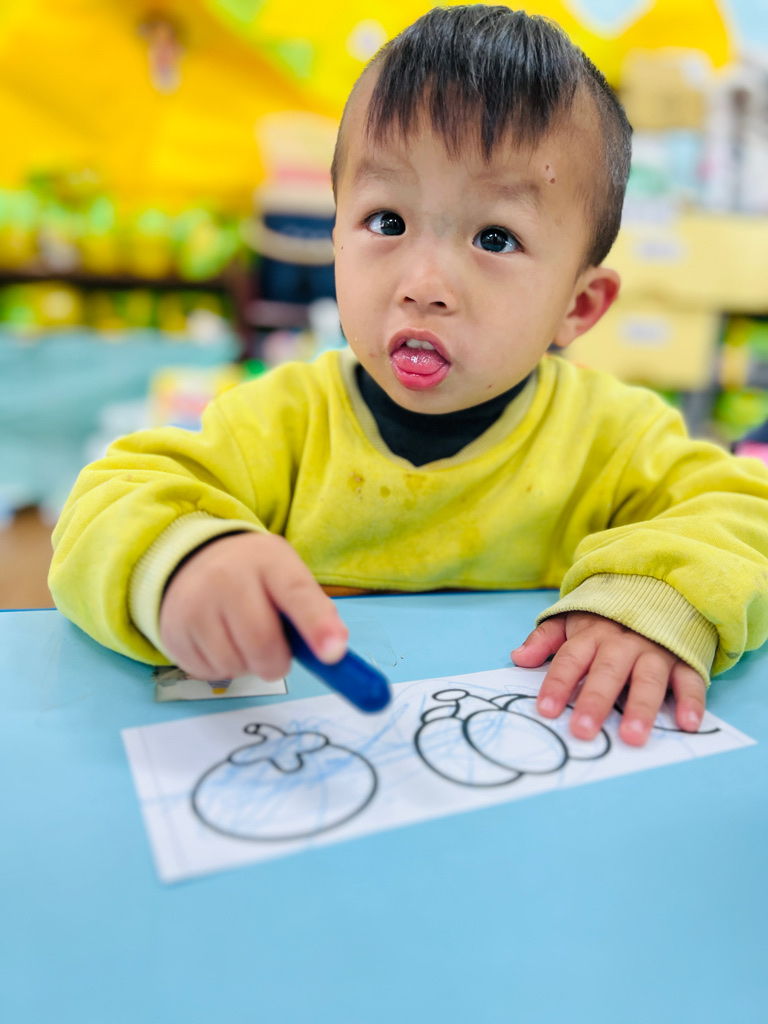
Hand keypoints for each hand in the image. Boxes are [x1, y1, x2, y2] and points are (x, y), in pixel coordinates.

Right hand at [159, 533, 347, 680]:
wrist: (192, 560)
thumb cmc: (254, 575)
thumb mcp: (287, 575)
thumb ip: (314, 610)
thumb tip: (333, 651)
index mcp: (268, 559)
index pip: (297, 593)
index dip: (317, 626)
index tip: (333, 655)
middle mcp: (226, 577)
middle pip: (261, 643)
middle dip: (277, 663)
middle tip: (277, 656)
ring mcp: (194, 604)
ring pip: (234, 664)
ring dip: (247, 666)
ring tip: (242, 639)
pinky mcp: (173, 631)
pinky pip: (210, 672)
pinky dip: (223, 668)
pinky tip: (220, 642)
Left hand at [511, 612, 706, 746]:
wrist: (658, 589)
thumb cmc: (607, 618)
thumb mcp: (571, 620)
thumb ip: (545, 639)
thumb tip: (518, 658)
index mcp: (592, 635)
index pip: (571, 660)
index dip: (558, 684)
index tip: (546, 710)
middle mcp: (623, 643)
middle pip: (607, 672)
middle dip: (595, 701)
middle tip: (583, 731)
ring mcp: (656, 650)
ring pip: (647, 678)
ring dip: (640, 707)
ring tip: (631, 736)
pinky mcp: (685, 658)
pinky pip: (690, 679)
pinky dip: (692, 701)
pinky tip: (688, 723)